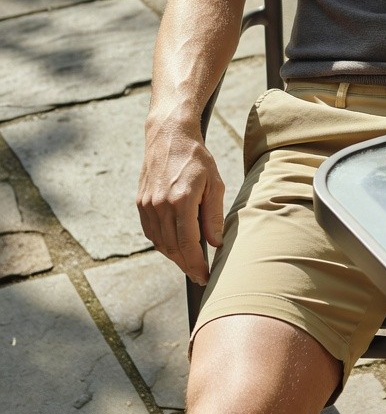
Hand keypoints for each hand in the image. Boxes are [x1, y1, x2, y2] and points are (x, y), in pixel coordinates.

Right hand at [136, 117, 224, 285]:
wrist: (168, 136)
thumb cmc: (196, 158)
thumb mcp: (214, 183)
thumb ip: (214, 215)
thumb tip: (216, 243)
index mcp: (181, 200)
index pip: (189, 244)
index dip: (197, 265)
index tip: (206, 277)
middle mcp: (160, 205)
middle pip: (173, 248)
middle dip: (187, 266)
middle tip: (200, 276)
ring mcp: (147, 205)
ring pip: (160, 243)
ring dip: (175, 257)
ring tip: (190, 264)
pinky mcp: (141, 203)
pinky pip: (151, 233)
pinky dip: (163, 244)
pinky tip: (175, 247)